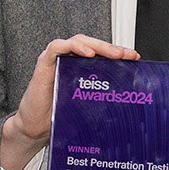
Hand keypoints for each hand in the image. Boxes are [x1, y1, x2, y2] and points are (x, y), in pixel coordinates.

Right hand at [1, 34, 137, 169]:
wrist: (35, 127)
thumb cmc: (59, 115)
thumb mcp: (86, 105)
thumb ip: (100, 97)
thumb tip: (128, 102)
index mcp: (81, 69)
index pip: (101, 54)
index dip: (118, 53)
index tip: (133, 58)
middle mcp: (69, 61)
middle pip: (92, 45)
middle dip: (111, 48)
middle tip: (125, 55)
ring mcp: (56, 60)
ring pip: (78, 41)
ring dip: (96, 45)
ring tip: (111, 53)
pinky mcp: (44, 63)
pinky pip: (56, 47)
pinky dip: (72, 47)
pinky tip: (86, 53)